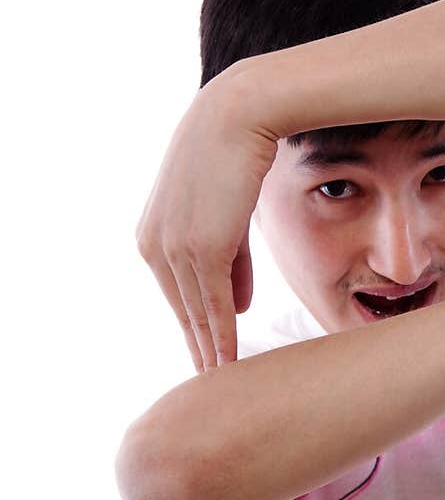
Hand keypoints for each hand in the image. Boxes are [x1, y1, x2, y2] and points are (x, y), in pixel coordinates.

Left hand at [135, 66, 279, 370]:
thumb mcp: (224, 212)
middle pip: (181, 309)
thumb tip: (236, 305)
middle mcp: (153, 245)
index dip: (193, 327)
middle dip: (198, 346)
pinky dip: (220, 336)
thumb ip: (229, 260)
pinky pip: (211, 304)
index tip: (207, 356)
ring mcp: (174, 248)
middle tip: (212, 383)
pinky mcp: (200, 249)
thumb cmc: (234, 154)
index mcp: (151, 235)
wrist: (238, 115)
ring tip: (222, 381)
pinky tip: (227, 362)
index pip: (176, 293)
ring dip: (210, 350)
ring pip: (195, 312)